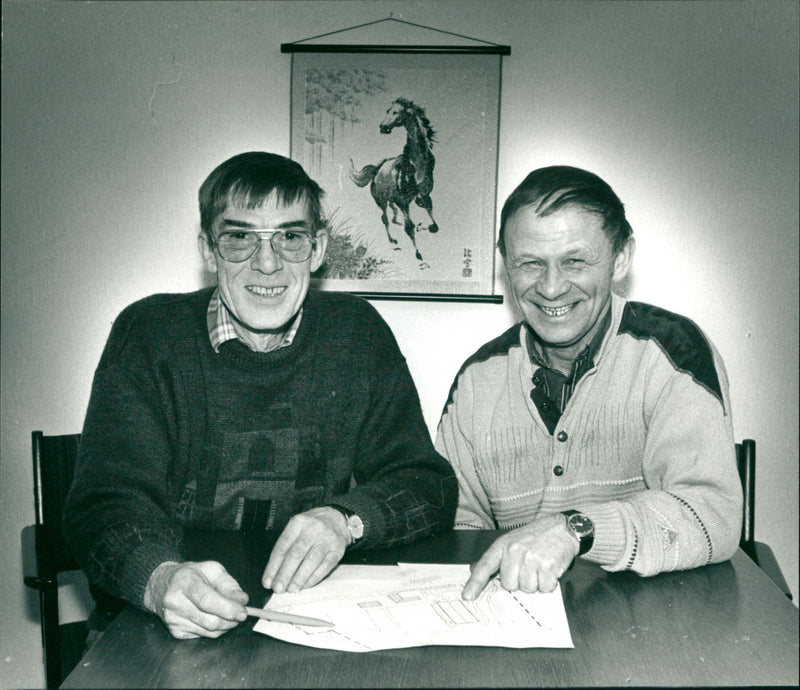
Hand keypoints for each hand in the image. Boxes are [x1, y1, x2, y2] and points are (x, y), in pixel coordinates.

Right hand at [143, 560, 248, 638]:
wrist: (161, 585)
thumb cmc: (190, 575)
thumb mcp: (212, 570)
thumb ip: (229, 584)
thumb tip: (242, 601)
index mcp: (184, 582)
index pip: (207, 600)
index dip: (227, 608)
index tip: (242, 612)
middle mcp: (175, 602)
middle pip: (209, 620)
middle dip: (230, 620)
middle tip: (241, 614)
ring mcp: (173, 620)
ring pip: (208, 631)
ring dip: (225, 626)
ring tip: (229, 616)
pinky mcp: (175, 632)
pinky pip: (203, 636)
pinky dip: (214, 630)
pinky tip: (214, 618)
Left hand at [262, 506, 349, 593]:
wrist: (338, 518)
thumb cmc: (312, 526)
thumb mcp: (297, 526)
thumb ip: (286, 545)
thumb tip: (274, 573)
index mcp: (298, 522)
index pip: (283, 546)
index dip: (273, 566)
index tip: (268, 581)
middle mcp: (313, 529)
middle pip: (296, 554)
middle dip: (285, 574)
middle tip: (278, 588)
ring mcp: (327, 539)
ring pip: (311, 561)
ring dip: (299, 578)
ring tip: (291, 589)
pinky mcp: (338, 550)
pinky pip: (325, 567)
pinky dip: (313, 578)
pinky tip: (305, 585)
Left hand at [462, 513, 578, 599]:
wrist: (562, 527)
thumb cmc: (536, 536)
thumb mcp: (513, 540)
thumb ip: (497, 556)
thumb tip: (475, 569)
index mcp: (503, 545)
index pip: (485, 566)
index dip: (475, 583)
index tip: (467, 596)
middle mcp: (514, 551)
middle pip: (509, 585)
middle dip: (519, 581)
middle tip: (529, 567)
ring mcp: (530, 558)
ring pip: (527, 589)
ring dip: (535, 582)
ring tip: (540, 566)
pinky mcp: (547, 566)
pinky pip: (544, 588)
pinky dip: (549, 583)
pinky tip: (550, 569)